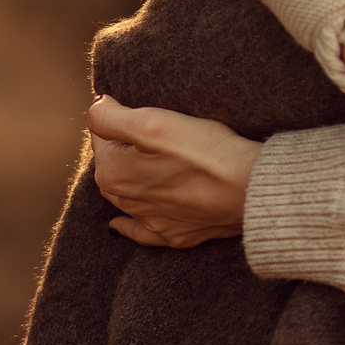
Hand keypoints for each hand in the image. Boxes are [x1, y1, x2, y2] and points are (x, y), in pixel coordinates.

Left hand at [88, 96, 259, 248]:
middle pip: (110, 166)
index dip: (117, 117)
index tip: (138, 109)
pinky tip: (118, 225)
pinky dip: (129, 226)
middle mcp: (126, 202)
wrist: (249, 188)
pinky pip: (141, 232)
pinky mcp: (174, 235)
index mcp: (112, 173)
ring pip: (125, 196)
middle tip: (145, 130)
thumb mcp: (152, 122)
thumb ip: (112, 117)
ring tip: (139, 162)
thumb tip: (96, 109)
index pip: (101, 135)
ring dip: (126, 180)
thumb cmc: (204, 151)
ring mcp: (151, 222)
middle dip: (119, 148)